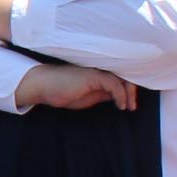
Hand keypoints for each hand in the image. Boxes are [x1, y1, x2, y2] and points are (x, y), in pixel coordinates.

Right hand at [15, 62, 136, 110]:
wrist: (44, 86)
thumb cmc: (62, 91)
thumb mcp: (89, 96)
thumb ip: (103, 93)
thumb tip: (119, 96)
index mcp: (99, 73)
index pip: (120, 77)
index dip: (129, 89)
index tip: (130, 104)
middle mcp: (100, 69)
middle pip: (125, 75)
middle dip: (132, 91)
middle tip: (132, 106)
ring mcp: (97, 71)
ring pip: (122, 78)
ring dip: (129, 94)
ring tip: (128, 107)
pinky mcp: (93, 75)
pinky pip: (113, 83)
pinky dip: (120, 95)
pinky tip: (121, 105)